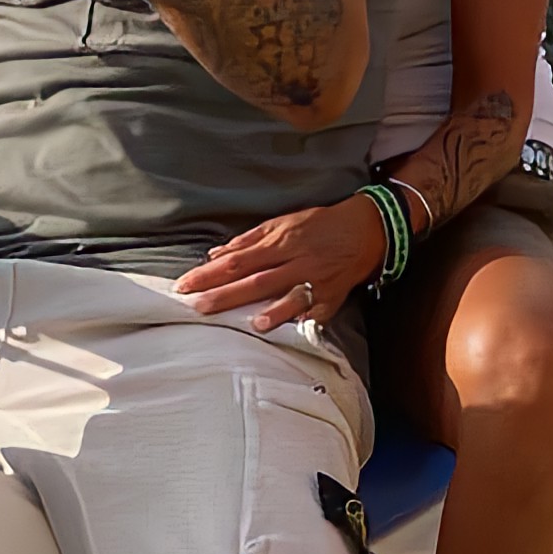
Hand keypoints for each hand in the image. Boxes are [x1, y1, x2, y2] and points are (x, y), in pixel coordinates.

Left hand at [176, 197, 386, 330]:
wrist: (366, 228)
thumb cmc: (319, 225)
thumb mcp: (283, 223)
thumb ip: (248, 240)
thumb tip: (215, 254)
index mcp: (281, 241)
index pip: (237, 260)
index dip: (210, 273)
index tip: (186, 284)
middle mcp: (297, 261)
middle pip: (256, 280)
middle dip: (225, 295)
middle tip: (197, 307)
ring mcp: (317, 280)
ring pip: (288, 296)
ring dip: (269, 310)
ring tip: (246, 323)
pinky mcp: (333, 296)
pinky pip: (315, 311)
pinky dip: (300, 320)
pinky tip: (286, 330)